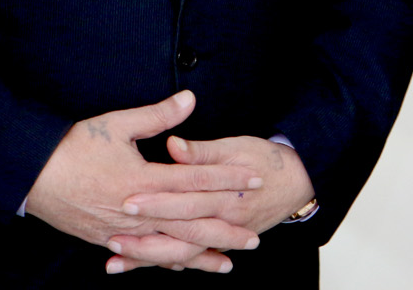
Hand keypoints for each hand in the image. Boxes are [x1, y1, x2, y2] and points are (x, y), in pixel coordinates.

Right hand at [24, 91, 263, 273]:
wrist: (31, 175)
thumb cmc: (73, 145)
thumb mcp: (116, 123)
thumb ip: (157, 116)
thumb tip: (190, 99)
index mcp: (143, 178)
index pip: (196, 178)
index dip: (227, 179)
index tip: (254, 180)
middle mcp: (137, 210)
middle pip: (190, 222)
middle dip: (224, 229)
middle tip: (254, 236)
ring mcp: (123, 230)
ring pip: (170, 246)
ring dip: (201, 254)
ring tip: (228, 262)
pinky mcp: (108, 239)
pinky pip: (144, 255)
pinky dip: (167, 261)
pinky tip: (183, 267)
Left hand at [105, 135, 315, 273]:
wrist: (299, 181)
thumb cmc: (265, 159)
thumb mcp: (236, 146)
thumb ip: (201, 151)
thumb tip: (173, 145)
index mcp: (225, 194)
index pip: (186, 199)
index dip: (157, 200)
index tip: (128, 200)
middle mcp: (224, 221)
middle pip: (180, 234)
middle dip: (145, 238)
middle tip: (113, 237)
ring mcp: (223, 236)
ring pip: (182, 253)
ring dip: (148, 258)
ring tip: (115, 260)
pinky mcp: (221, 242)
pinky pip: (190, 257)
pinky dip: (164, 262)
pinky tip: (139, 266)